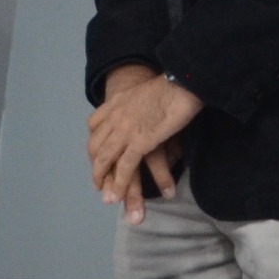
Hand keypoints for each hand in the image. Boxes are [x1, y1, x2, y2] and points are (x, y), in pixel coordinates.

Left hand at [89, 63, 203, 213]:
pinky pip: (124, 167)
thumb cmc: (175, 83)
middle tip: (100, 183)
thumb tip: (148, 108)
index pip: (94, 125)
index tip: (98, 157)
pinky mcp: (140, 141)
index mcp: (116, 101)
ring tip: (109, 198)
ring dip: (105, 181)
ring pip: (106, 160)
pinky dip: (120, 184)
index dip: (95, 143)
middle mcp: (115, 116)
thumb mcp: (148, 89)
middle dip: (96, 167)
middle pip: (96, 146)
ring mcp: (125, 129)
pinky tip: (120, 196)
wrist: (184, 80)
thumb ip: (141, 101)